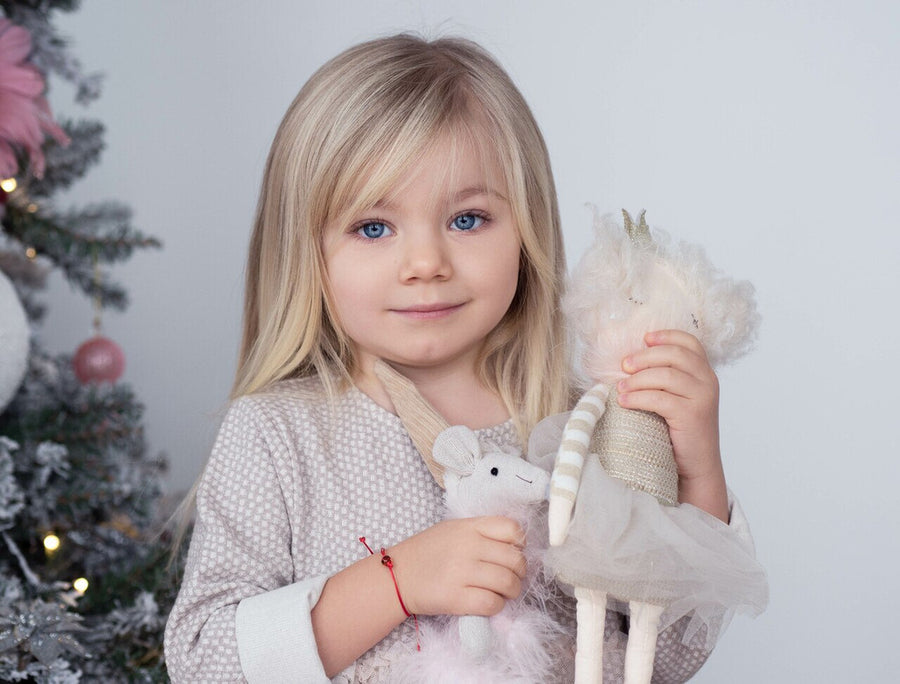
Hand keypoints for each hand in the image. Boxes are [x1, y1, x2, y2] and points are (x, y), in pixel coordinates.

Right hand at [388, 516, 525, 616]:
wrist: (397, 575)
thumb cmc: (427, 551)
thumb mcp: (453, 530)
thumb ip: (481, 532)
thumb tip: (514, 547)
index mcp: (469, 527)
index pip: (512, 529)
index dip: (520, 544)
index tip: (514, 552)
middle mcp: (468, 546)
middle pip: (514, 559)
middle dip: (520, 572)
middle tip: (512, 577)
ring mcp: (462, 572)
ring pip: (507, 583)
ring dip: (512, 591)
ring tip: (504, 592)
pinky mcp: (456, 598)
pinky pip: (492, 603)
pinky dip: (497, 606)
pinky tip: (490, 602)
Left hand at [616, 329, 728, 520]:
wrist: (697, 466)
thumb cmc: (680, 431)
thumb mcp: (678, 398)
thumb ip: (666, 378)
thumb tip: (630, 361)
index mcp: (705, 373)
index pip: (690, 343)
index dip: (667, 336)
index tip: (645, 338)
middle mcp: (709, 381)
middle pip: (674, 355)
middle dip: (644, 357)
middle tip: (623, 365)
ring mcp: (703, 397)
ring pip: (666, 375)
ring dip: (637, 379)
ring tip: (620, 387)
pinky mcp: (692, 415)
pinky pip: (659, 398)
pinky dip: (638, 397)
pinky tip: (624, 401)